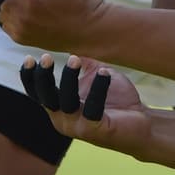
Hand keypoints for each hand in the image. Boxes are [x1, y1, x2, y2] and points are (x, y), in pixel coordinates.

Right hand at [20, 54, 145, 149]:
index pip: (37, 94)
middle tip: (47, 58)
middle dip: (44, 77)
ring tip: (76, 59)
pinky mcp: (96, 131)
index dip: (30, 77)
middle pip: (46, 98)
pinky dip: (98, 88)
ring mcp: (79, 127)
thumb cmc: (119, 100)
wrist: (144, 122)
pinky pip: (93, 108)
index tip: (30, 58)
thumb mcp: (96, 77)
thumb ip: (85, 64)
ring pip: (66, 102)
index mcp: (59, 108)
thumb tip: (73, 43)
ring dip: (69, 79)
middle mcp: (63, 120)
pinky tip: (104, 72)